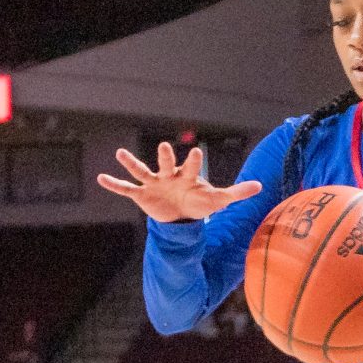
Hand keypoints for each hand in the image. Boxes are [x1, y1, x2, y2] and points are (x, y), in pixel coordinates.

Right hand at [94, 142, 260, 223]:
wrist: (180, 216)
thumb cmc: (199, 202)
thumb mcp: (218, 200)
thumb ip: (237, 193)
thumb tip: (260, 187)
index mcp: (187, 176)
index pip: (191, 167)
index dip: (192, 161)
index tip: (195, 153)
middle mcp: (169, 176)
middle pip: (166, 164)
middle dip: (165, 157)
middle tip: (163, 146)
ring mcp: (154, 184)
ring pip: (142, 172)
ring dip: (131, 163)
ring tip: (120, 153)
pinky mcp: (142, 194)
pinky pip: (126, 189)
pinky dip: (115, 184)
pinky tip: (102, 178)